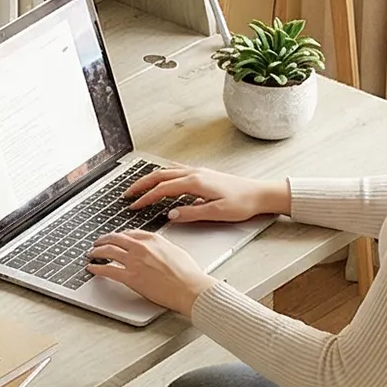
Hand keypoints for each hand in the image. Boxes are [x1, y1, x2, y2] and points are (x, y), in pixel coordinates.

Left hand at [83, 229, 210, 314]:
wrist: (190, 288)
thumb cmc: (188, 274)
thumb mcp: (176, 251)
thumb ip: (162, 247)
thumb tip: (157, 250)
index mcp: (154, 239)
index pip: (130, 233)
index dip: (119, 236)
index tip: (115, 238)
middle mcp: (142, 247)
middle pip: (115, 239)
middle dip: (103, 240)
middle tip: (97, 243)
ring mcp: (135, 261)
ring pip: (108, 251)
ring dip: (96, 252)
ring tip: (91, 254)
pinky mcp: (131, 277)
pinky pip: (108, 270)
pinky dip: (97, 268)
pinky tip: (92, 269)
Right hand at [126, 166, 288, 225]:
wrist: (260, 194)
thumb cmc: (242, 203)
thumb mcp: (216, 213)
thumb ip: (191, 213)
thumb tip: (171, 215)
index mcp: (195, 182)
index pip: (162, 189)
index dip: (146, 197)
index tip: (134, 205)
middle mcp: (194, 173)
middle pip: (159, 176)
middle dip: (141, 185)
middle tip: (127, 194)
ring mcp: (198, 171)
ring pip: (166, 172)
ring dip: (150, 179)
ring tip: (138, 188)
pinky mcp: (203, 174)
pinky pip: (176, 171)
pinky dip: (162, 175)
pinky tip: (161, 180)